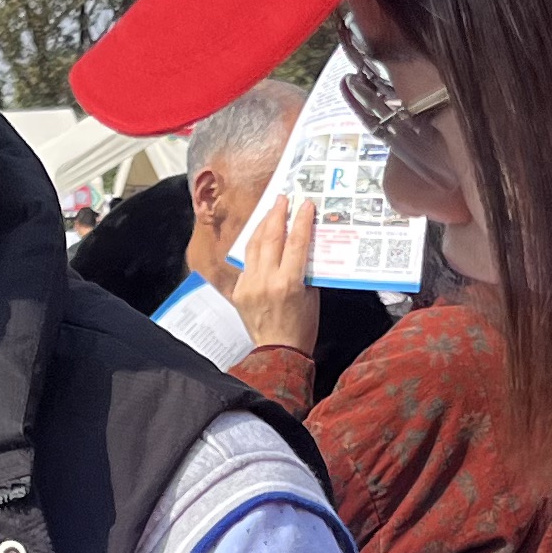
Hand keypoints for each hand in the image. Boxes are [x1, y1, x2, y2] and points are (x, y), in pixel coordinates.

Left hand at [234, 193, 319, 355]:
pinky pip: (247, 263)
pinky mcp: (239, 291)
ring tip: (270, 211)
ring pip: (254, 245)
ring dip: (262, 225)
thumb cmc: (302, 328)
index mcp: (289, 283)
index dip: (301, 220)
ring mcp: (249, 285)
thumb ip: (305, 271)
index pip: (296, 242)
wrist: (278, 353)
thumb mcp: (312, 297)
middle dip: (277, 214)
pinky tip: (260, 238)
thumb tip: (304, 246)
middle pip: (271, 237)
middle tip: (282, 199)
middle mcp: (266, 281)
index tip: (305, 204)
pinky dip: (254, 247)